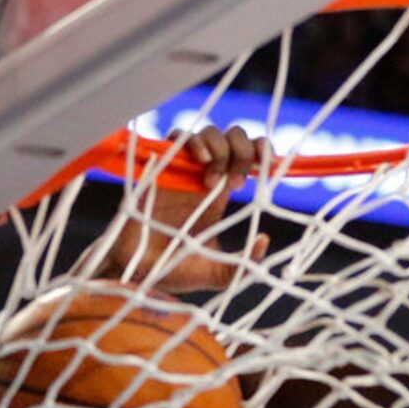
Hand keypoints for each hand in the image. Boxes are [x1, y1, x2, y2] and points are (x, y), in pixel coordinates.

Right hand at [101, 123, 269, 294]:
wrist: (138, 274)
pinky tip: (202, 163)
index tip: (270, 166)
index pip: (247, 157)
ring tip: (215, 180)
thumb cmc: (173, 272)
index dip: (262, 151)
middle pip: (233, 137)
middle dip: (243, 151)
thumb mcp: (218, 275)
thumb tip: (264, 241)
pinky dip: (194, 142)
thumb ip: (243, 265)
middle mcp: (203, 176)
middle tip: (237, 184)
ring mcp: (182, 170)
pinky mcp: (160, 168)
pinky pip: (178, 137)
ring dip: (221, 148)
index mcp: (219, 193)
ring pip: (209, 133)